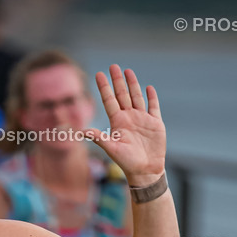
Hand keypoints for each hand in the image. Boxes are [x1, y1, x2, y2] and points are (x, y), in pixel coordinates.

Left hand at [84, 65, 165, 186]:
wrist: (146, 171)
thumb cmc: (127, 161)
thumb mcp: (111, 148)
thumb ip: (98, 137)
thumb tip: (81, 131)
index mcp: (117, 122)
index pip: (109, 100)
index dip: (104, 87)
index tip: (99, 74)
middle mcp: (129, 118)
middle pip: (122, 95)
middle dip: (117, 81)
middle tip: (113, 66)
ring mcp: (142, 119)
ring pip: (136, 97)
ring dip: (133, 84)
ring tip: (128, 71)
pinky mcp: (155, 123)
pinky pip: (153, 107)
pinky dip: (151, 97)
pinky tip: (149, 88)